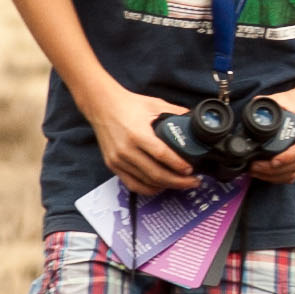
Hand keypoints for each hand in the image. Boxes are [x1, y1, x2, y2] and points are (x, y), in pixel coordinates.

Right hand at [86, 90, 200, 193]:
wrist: (101, 105)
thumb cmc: (127, 104)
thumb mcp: (154, 104)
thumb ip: (175, 112)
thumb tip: (193, 120)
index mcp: (137, 134)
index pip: (161, 155)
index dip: (178, 165)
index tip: (191, 170)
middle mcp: (126, 150)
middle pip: (155, 174)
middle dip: (178, 182)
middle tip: (193, 182)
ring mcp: (118, 160)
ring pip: (146, 182)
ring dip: (166, 186)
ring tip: (181, 184)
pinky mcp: (113, 165)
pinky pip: (132, 184)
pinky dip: (148, 189)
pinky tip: (161, 186)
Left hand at [249, 83, 294, 181]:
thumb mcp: (285, 98)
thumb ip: (269, 102)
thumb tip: (252, 107)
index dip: (289, 156)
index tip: (273, 161)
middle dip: (274, 170)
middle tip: (254, 167)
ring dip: (274, 176)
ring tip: (255, 171)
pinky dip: (280, 177)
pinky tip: (265, 174)